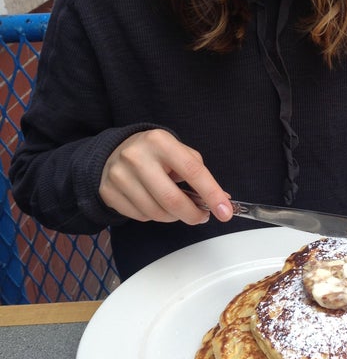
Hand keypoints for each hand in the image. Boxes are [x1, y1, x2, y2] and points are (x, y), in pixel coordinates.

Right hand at [99, 129, 232, 224]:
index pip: (192, 171)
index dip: (212, 194)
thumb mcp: (177, 151)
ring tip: (177, 207)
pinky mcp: (108, 192)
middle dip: (193, 214)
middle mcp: (137, 157)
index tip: (225, 211)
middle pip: (172, 199)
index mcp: (160, 142)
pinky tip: (155, 203)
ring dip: (174, 217)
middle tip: (202, 217)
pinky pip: (141, 217)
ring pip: (156, 213)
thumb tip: (222, 199)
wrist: (113, 151)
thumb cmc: (154, 153)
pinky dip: (154, 216)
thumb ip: (199, 172)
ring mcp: (119, 175)